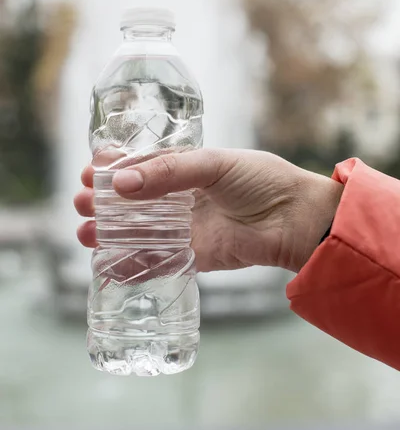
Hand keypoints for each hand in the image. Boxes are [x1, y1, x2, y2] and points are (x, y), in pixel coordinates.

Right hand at [74, 149, 342, 272]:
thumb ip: (169, 171)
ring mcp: (185, 228)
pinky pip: (156, 261)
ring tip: (86, 233)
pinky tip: (107, 265)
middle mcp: (181, 198)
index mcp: (185, 168)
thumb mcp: (214, 163)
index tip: (90, 170)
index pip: (140, 167)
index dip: (113, 168)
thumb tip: (121, 182)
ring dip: (109, 233)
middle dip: (103, 202)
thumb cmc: (262, 180)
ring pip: (138, 232)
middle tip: (82, 203)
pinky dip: (131, 266)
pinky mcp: (193, 256)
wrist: (296, 220)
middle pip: (132, 201)